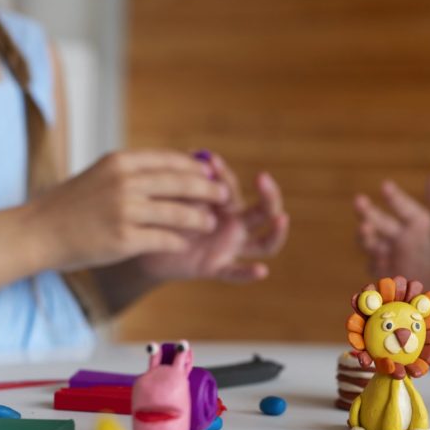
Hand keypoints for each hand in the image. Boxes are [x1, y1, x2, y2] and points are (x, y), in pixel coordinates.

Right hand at [29, 150, 228, 270]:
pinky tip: (185, 244)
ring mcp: (125, 211)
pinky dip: (178, 241)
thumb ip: (132, 172)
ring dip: (200, 218)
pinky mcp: (124, 238)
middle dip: (208, 190)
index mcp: (120, 162)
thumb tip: (170, 170)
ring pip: (178, 212)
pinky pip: (164, 239)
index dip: (195, 168)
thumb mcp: (101, 175)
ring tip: (211, 223)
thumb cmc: (70, 206)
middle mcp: (125, 182)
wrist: (38, 232)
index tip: (211, 175)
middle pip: (180, 183)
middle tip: (225, 197)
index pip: (169, 160)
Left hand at [135, 153, 288, 282]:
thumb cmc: (161, 217)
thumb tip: (196, 155)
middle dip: (268, 195)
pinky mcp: (218, 267)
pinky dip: (249, 273)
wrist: (147, 248)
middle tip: (263, 178)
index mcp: (225, 203)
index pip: (232, 186)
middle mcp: (235, 224)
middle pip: (264, 211)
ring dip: (276, 232)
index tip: (211, 161)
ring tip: (281, 219)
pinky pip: (236, 273)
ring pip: (264, 244)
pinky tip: (261, 271)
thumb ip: (186, 182)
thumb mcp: (172, 198)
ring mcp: (231, 247)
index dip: (223, 174)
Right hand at [354, 177, 429, 310]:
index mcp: (417, 220)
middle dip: (367, 211)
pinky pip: (377, 269)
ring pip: (372, 244)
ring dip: (366, 237)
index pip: (402, 205)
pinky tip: (376, 259)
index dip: (394, 196)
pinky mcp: (392, 275)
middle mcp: (401, 236)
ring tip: (365, 229)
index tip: (385, 185)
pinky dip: (374, 264)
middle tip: (359, 201)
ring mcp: (394, 255)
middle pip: (379, 221)